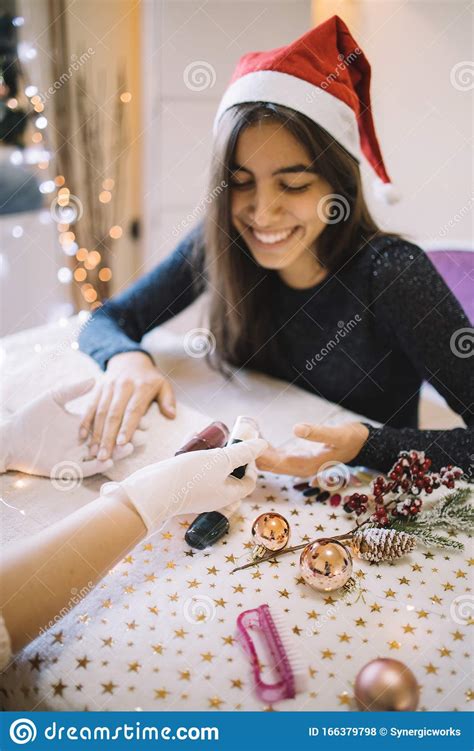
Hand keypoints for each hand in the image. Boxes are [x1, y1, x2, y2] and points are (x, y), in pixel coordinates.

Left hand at [1, 379, 133, 476]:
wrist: (10, 436)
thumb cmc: (29, 416)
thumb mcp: (54, 398)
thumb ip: (73, 390)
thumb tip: (94, 380)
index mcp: (79, 425)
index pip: (106, 423)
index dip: (123, 421)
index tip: (142, 416)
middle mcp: (80, 442)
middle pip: (108, 440)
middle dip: (125, 437)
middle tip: (143, 433)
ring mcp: (74, 456)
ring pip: (100, 456)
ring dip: (116, 453)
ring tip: (132, 446)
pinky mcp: (65, 469)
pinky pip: (86, 470)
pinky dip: (98, 466)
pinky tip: (111, 460)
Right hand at [79, 352, 175, 461]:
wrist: (130, 359)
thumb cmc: (149, 378)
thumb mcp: (163, 384)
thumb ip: (168, 400)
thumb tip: (172, 415)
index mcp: (141, 386)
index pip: (133, 409)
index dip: (127, 427)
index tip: (122, 444)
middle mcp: (123, 386)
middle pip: (114, 414)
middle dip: (108, 436)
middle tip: (103, 456)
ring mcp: (108, 387)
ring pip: (100, 412)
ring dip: (95, 433)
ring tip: (93, 451)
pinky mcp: (98, 388)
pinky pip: (90, 405)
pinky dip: (85, 421)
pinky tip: (81, 436)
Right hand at [102, 437, 267, 533]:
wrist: (151, 493)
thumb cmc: (189, 477)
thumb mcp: (220, 460)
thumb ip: (242, 453)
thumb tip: (262, 445)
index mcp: (229, 495)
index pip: (249, 481)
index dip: (251, 463)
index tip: (244, 446)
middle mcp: (215, 497)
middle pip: (231, 476)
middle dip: (230, 456)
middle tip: (226, 440)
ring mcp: (198, 494)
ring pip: (212, 472)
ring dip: (212, 454)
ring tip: (208, 438)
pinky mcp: (183, 489)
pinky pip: (195, 471)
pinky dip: (196, 456)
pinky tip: (190, 441)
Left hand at [256, 422, 368, 476]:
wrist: (363, 443)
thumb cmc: (351, 438)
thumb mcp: (338, 434)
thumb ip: (318, 432)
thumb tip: (297, 429)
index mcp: (309, 465)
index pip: (279, 464)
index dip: (262, 456)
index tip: (249, 445)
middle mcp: (301, 468)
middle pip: (272, 466)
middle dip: (255, 456)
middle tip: (239, 441)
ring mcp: (300, 465)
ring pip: (274, 463)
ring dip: (259, 454)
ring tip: (245, 439)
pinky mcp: (300, 458)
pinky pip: (279, 458)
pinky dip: (267, 450)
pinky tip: (259, 440)